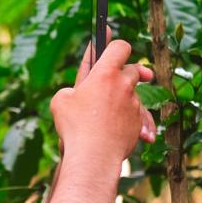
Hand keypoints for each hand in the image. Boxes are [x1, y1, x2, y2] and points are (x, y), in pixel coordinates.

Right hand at [52, 40, 155, 162]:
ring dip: (128, 100)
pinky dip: (136, 123)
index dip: (116, 45)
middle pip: (134, 70)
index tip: (112, 45)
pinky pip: (140, 119)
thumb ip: (72, 90)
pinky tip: (132, 131)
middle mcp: (124, 85)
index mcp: (105, 73)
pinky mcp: (138, 123)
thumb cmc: (75, 127)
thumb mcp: (61, 100)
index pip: (120, 47)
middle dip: (128, 72)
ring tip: (112, 113)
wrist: (94, 156)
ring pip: (136, 96)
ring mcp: (133, 105)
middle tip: (120, 77)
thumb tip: (77, 94)